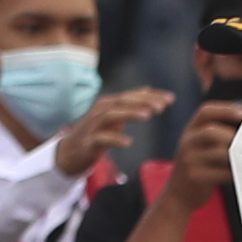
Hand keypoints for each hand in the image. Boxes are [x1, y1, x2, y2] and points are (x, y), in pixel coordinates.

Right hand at [56, 83, 175, 174]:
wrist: (70, 152)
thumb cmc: (96, 132)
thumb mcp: (115, 115)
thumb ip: (130, 103)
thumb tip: (148, 89)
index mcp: (110, 104)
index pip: (133, 96)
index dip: (152, 96)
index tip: (171, 98)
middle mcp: (101, 110)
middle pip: (123, 101)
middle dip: (144, 102)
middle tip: (163, 106)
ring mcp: (93, 125)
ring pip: (112, 115)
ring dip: (131, 114)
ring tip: (148, 116)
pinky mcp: (88, 142)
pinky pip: (102, 139)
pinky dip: (115, 139)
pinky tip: (129, 142)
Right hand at [173, 100, 241, 192]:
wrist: (178, 194)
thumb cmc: (196, 167)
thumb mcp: (199, 146)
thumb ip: (216, 135)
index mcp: (190, 131)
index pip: (205, 111)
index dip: (225, 109)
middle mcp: (187, 142)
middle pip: (211, 131)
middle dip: (233, 136)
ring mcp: (190, 160)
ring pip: (219, 152)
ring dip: (237, 155)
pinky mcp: (196, 177)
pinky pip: (221, 172)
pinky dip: (234, 172)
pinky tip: (240, 173)